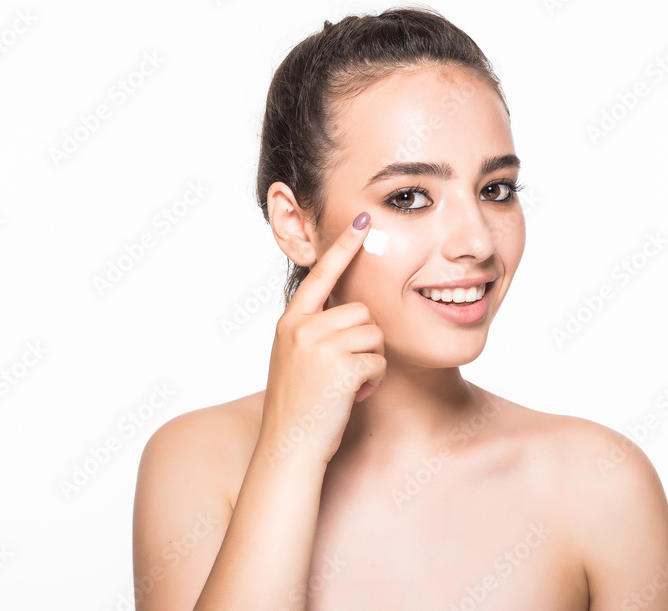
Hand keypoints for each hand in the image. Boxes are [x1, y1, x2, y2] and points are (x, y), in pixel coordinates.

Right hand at [259, 212, 386, 466]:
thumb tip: (351, 312)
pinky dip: (373, 382)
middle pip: (362, 311)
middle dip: (365, 341)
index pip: (321, 275)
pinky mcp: (341, 365)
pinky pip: (378, 361)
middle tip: (344, 372)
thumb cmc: (299, 408)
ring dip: (370, 362)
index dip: (344, 247)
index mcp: (290, 322)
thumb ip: (315, 331)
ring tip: (345, 386)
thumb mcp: (296, 358)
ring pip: (374, 335)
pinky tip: (351, 397)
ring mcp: (320, 344)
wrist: (288, 448)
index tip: (362, 220)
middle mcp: (302, 327)